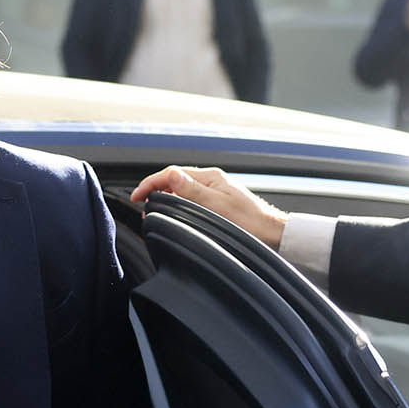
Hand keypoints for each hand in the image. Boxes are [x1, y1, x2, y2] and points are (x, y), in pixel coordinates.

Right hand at [129, 165, 287, 248]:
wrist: (272, 234)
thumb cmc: (250, 222)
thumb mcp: (216, 205)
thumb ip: (191, 190)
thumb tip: (171, 175)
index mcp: (211, 177)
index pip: (172, 173)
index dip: (150, 183)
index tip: (136, 196)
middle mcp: (212, 182)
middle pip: (175, 180)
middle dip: (155, 190)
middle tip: (141, 206)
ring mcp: (215, 192)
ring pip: (181, 190)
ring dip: (165, 198)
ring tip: (154, 212)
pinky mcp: (217, 203)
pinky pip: (190, 200)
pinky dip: (177, 205)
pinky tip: (175, 215)